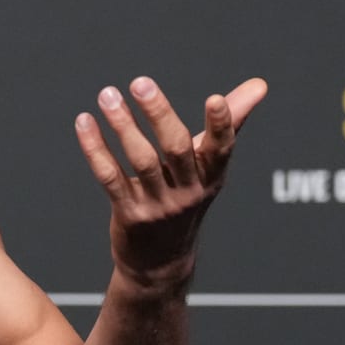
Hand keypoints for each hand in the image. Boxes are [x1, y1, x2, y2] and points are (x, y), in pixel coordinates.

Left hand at [73, 75, 266, 286]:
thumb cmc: (186, 199)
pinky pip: (110, 177)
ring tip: (108, 95)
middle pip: (176, 148)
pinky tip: (85, 122)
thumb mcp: (209, 167)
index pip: (221, 148)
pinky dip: (96, 149)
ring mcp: (158, 205)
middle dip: (159, 113)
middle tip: (140, 82)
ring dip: (123, 125)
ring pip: (141, 160)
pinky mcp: (129, 214)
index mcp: (212, 176)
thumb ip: (229, 124)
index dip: (221, 125)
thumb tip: (260, 85)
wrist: (160, 262)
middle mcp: (188, 192)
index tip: (216, 99)